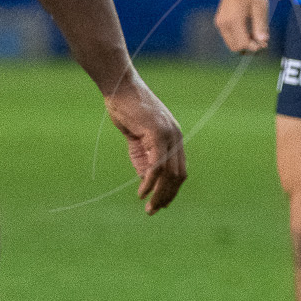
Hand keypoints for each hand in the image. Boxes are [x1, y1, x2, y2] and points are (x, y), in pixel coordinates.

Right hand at [105, 76, 186, 213]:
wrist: (121, 88)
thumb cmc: (127, 110)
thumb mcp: (138, 140)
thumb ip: (144, 158)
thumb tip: (147, 181)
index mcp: (175, 138)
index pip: (179, 170)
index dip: (172, 190)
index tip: (161, 204)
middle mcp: (176, 137)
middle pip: (178, 175)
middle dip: (167, 196)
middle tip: (154, 211)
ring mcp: (169, 135)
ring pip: (169, 173)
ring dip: (159, 194)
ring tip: (149, 208)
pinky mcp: (158, 134)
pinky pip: (157, 165)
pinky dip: (150, 182)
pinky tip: (142, 193)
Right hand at [213, 0, 269, 53]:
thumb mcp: (260, 8)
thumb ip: (260, 26)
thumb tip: (263, 42)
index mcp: (233, 20)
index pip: (242, 44)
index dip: (254, 47)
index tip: (265, 43)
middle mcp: (223, 23)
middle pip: (235, 47)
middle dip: (248, 47)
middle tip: (261, 40)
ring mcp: (220, 22)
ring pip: (231, 43)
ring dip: (244, 43)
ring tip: (257, 34)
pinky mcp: (220, 21)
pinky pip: (229, 36)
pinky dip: (239, 37)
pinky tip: (250, 30)